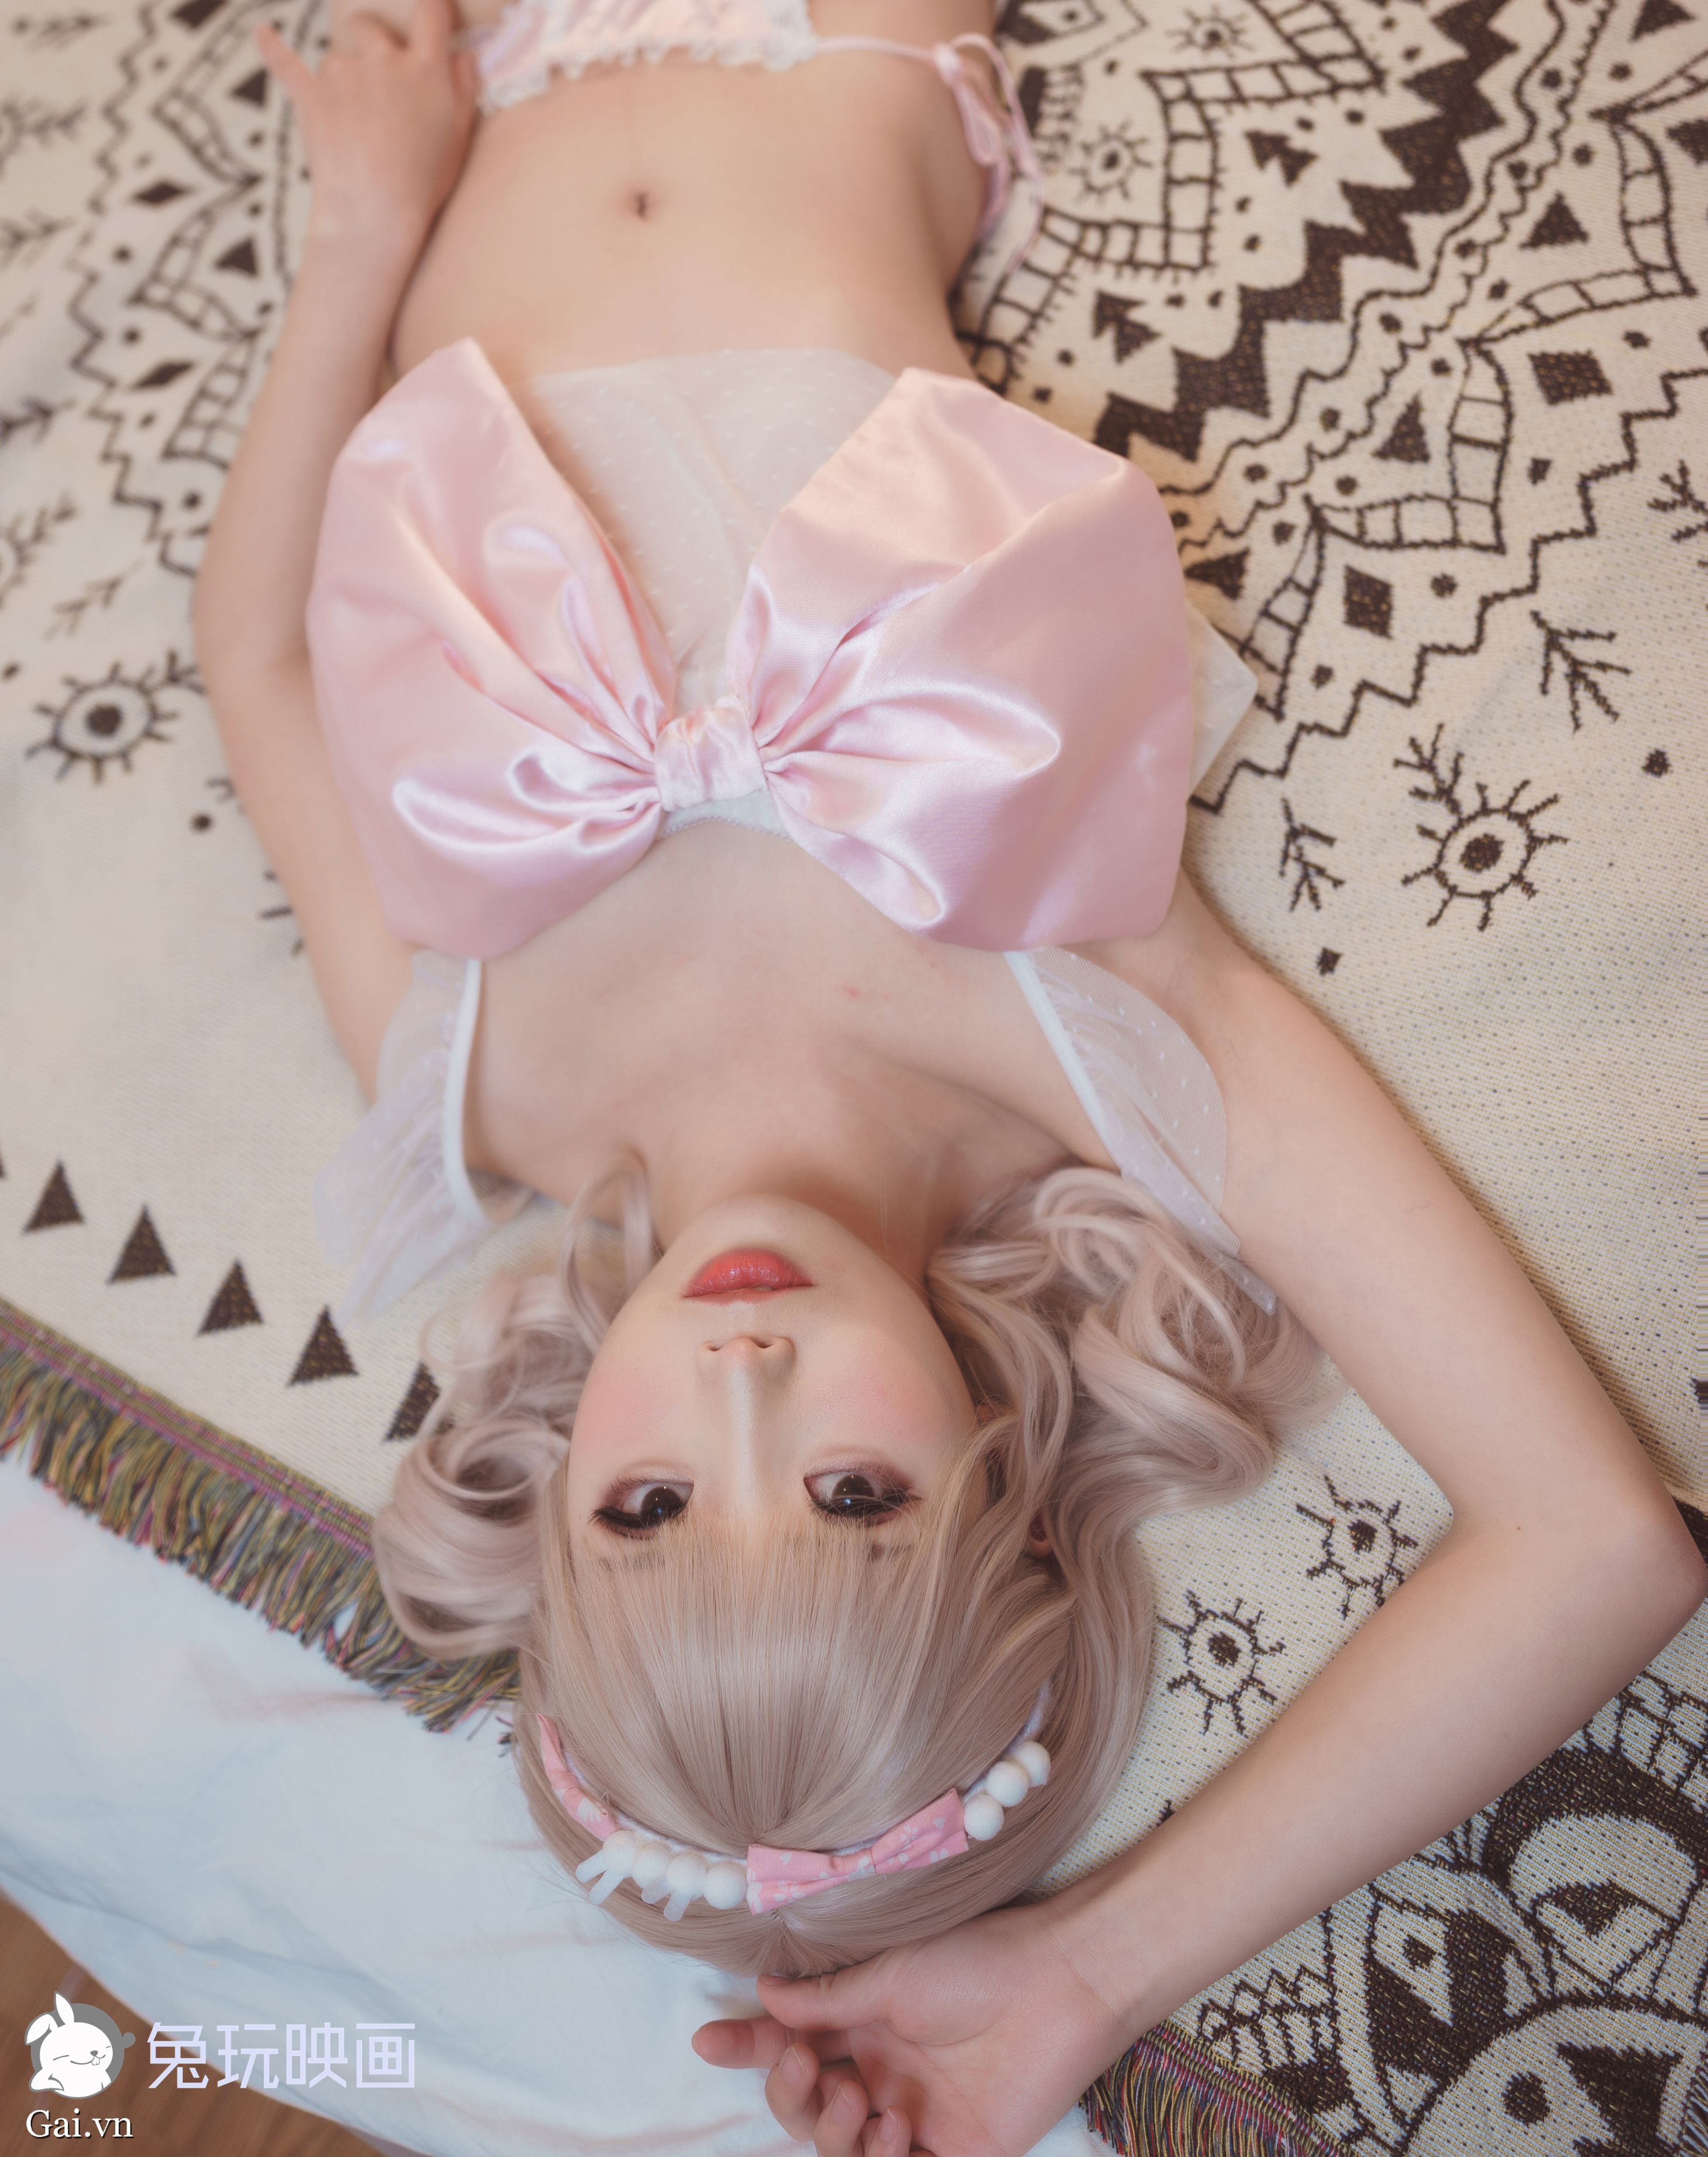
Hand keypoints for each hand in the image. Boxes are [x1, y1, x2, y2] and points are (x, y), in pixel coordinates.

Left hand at [256, 0, 476, 259]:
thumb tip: (462, 54)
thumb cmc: (424, 180)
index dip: (433, 6)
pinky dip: (272, 47)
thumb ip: (464, 87)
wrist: (374, 211)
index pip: (431, 12)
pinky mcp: (309, 96)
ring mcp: (341, 75)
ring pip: (338, 58)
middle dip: (372, 42)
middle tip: (380, 79)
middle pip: (370, 26)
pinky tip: (262, 33)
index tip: (432, 12)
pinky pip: (285, 63)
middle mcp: (382, 60)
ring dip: (344, 77)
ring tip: (353, 122)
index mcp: (424, 69)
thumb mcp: (460, 135)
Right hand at [691, 1896, 1131, 2155]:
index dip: (748, 2046)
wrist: (1057, 1983)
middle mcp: (883, 2072)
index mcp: (865, 2025)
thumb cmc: (978, 1960)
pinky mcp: (956, 2152)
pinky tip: (893, 2134)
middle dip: (791, 2095)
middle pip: (806, 2107)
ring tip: (866, 2105)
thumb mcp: (891, 1976)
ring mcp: (915, 2117)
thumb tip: (765, 1995)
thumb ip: (828, 2000)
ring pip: (840, 2150)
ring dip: (836, 2136)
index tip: (705, 2040)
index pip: (791, 2043)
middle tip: (813, 2069)